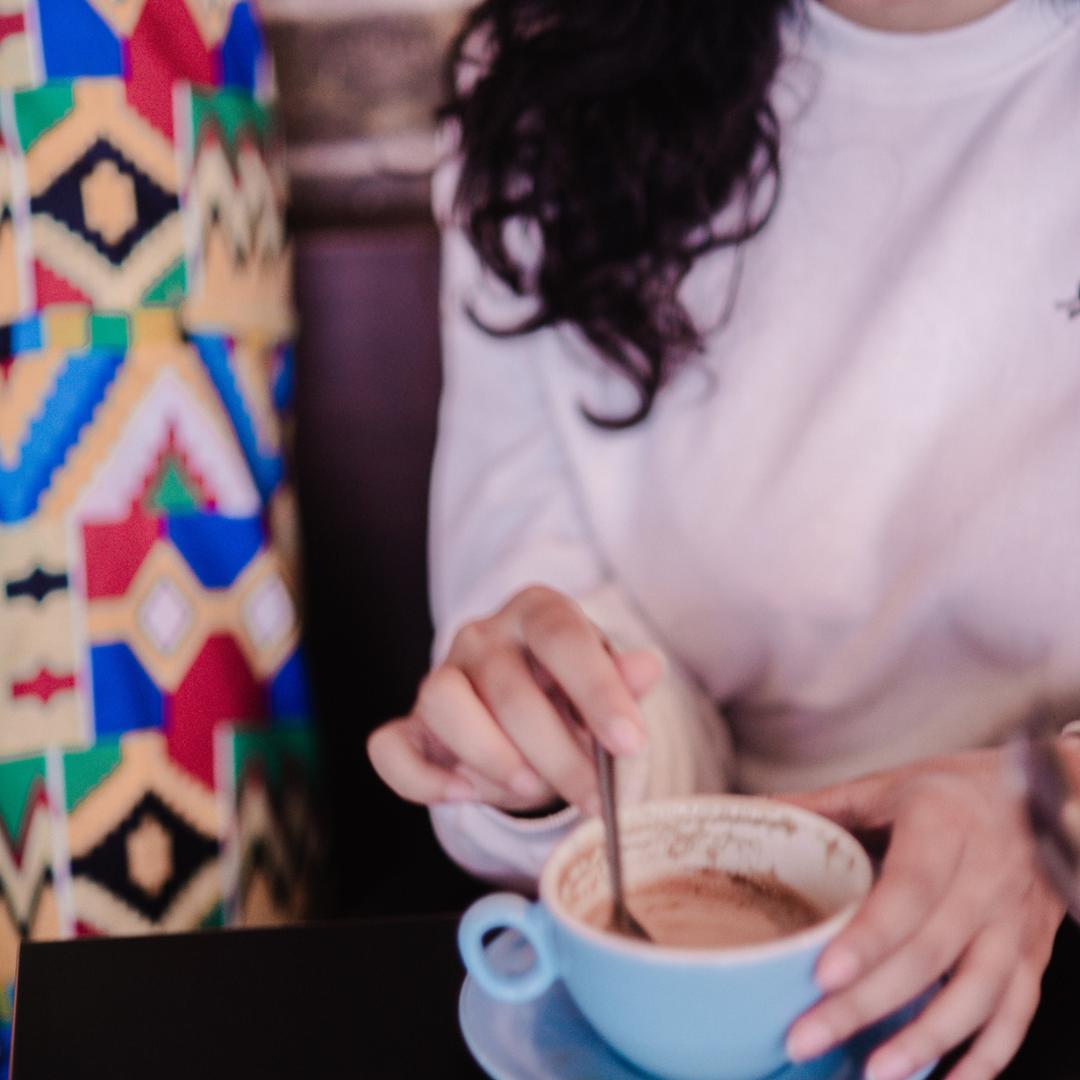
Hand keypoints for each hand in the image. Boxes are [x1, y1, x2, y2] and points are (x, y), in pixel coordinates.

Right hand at [366, 586, 661, 813]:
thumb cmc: (570, 697)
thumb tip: (648, 667)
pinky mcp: (411, 724)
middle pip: (508, 687)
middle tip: (592, 797)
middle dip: (557, 753)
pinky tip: (463, 795)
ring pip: (442, 701)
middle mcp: (482, 635)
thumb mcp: (605, 689)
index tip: (628, 744)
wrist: (529, 717)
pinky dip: (423, 778)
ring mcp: (440, 675)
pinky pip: (390, 746)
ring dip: (490, 755)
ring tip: (530, 788)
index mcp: (536, 612)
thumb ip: (623, 683)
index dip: (597, 691)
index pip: (561, 637)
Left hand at [781, 748, 1064, 1079]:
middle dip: (869, 1002)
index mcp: (942, 826)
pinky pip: (1016, 1012)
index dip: (869, 937)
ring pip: (978, 992)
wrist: (1036, 797)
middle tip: (808, 1035)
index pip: (909, 889)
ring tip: (872, 1073)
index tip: (823, 974)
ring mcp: (1013, 921)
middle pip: (930, 952)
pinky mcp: (1033, 953)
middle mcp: (985, 877)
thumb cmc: (949, 791)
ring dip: (926, 1040)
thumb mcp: (885, 785)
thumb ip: (823, 806)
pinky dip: (986, 1057)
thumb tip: (753, 812)